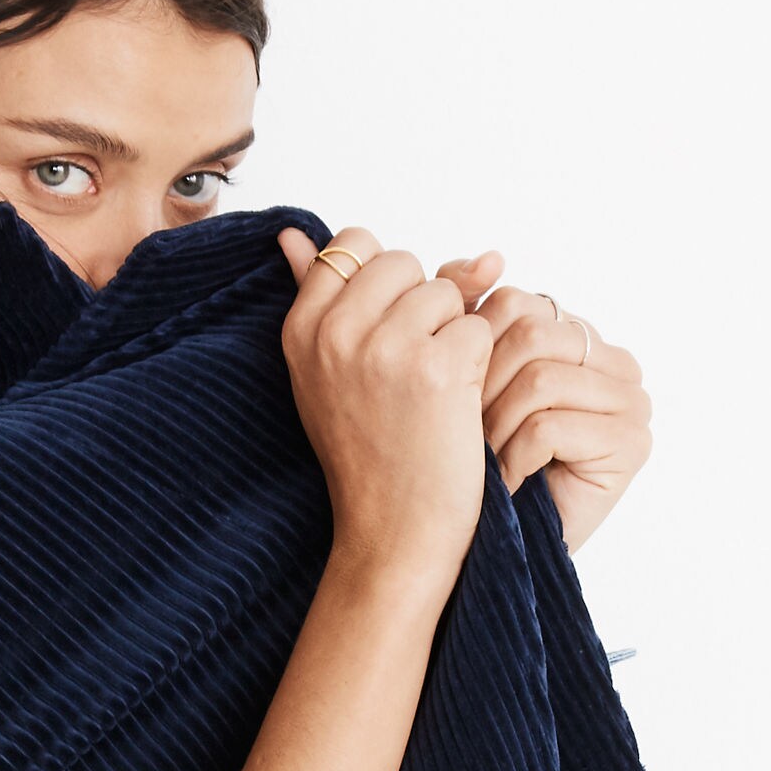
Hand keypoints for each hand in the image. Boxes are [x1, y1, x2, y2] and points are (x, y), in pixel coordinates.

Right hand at [275, 225, 498, 605]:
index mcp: (301, 330)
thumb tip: (290, 235)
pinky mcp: (434, 366)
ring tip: (430, 394)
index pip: (350, 246)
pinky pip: (478, 326)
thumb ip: (314, 297)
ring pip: (445, 292)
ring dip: (454, 335)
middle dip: (421, 309)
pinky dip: (480, 364)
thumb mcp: (324, 374)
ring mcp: (384, 347)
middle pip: (403, 262)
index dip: (384, 286)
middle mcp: (334, 332)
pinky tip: (456, 406)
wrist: (393, 535)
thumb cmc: (369, 456)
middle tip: (409, 376)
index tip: (384, 340)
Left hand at [434, 266, 652, 554]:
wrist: (491, 549)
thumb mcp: (463, 377)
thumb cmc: (476, 465)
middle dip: (480, 388)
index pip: (517, 302)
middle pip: (530, 334)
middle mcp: (614, 362)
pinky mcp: (632, 445)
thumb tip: (489, 257)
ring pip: (538, 378)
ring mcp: (631, 402)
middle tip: (463, 436)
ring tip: (483, 463)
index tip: (451, 398)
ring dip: (495, 428)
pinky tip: (508, 484)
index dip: (470, 347)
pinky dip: (514, 458)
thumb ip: (470, 311)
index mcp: (579, 336)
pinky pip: (549, 425)